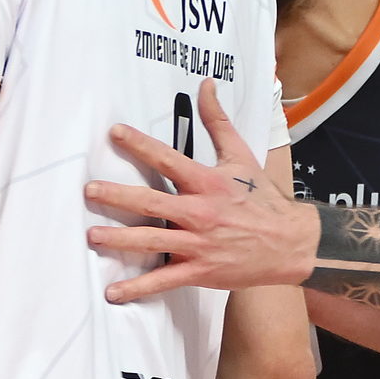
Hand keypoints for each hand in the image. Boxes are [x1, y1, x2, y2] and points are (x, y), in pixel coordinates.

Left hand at [83, 79, 313, 301]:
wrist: (289, 242)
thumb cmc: (260, 197)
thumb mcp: (240, 155)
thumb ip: (217, 121)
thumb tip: (205, 85)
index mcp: (207, 182)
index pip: (168, 159)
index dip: (141, 145)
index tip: (115, 133)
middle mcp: (200, 212)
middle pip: (151, 203)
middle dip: (118, 197)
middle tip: (89, 191)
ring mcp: (198, 244)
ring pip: (152, 242)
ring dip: (120, 240)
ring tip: (92, 236)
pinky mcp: (199, 270)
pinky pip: (164, 280)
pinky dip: (138, 288)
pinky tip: (113, 292)